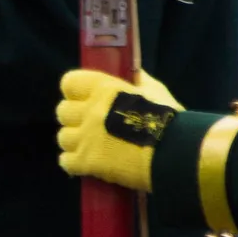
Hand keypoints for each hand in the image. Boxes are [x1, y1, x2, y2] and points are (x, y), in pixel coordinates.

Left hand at [55, 67, 179, 191]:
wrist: (175, 154)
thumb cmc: (168, 120)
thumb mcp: (156, 92)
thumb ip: (141, 81)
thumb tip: (135, 72)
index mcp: (104, 88)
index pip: (69, 82)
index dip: (74, 92)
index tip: (83, 99)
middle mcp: (89, 110)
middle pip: (62, 111)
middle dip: (73, 118)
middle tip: (88, 125)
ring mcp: (85, 137)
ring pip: (62, 138)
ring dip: (74, 142)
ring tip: (90, 147)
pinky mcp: (86, 162)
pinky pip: (65, 161)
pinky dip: (73, 163)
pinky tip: (86, 164)